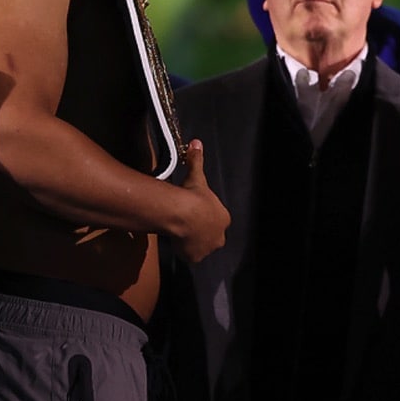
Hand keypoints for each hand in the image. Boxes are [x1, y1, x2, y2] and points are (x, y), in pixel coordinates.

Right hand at [174, 139, 229, 262]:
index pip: (215, 219)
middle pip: (210, 235)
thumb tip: (196, 142)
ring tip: (180, 233)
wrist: (184, 214)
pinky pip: (190, 256)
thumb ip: (197, 160)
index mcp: (223, 218)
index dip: (204, 216)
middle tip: (187, 224)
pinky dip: (184, 251)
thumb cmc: (194, 195)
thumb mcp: (197, 176)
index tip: (194, 212)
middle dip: (201, 232)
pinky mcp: (196, 258)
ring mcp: (208, 248)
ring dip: (193, 242)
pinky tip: (176, 242)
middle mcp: (219, 236)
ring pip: (200, 246)